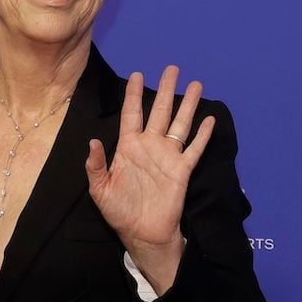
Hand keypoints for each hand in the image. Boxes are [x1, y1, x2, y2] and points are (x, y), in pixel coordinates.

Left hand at [85, 65, 214, 293]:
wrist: (142, 233)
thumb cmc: (119, 211)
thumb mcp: (100, 190)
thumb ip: (95, 166)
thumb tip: (92, 141)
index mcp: (128, 147)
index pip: (131, 114)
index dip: (133, 94)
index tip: (137, 74)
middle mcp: (150, 146)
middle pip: (159, 111)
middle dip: (165, 89)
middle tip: (172, 68)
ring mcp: (167, 156)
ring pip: (179, 124)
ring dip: (188, 105)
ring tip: (195, 85)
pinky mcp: (182, 170)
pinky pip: (194, 149)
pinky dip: (202, 135)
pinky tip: (209, 119)